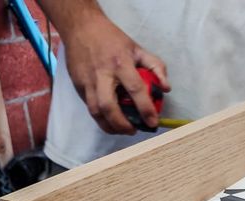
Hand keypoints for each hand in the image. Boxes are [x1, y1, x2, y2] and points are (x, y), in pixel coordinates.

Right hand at [63, 13, 169, 134]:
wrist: (81, 27)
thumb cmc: (113, 40)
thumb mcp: (138, 49)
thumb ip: (156, 67)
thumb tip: (166, 88)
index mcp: (121, 63)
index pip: (136, 89)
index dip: (146, 109)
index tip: (153, 122)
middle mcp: (103, 74)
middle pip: (109, 106)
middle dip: (122, 124)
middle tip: (133, 130)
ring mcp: (88, 82)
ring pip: (96, 111)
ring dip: (110, 126)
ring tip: (122, 130)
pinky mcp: (78, 86)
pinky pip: (89, 108)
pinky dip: (101, 119)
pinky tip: (111, 122)